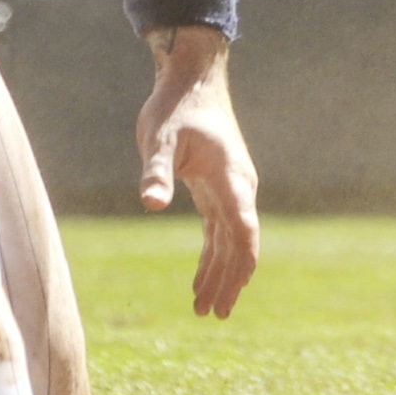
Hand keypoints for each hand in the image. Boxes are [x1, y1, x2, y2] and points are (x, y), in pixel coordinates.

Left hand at [135, 30, 260, 317]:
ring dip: (221, 275)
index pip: (244, 230)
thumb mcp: (160, 139)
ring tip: (206, 310)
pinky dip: (212, 257)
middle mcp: (238, 189)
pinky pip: (220, 232)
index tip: (235, 293)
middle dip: (230, 281)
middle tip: (215, 315)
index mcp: (230, 179)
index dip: (241, 264)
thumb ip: (156, 172)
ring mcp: (229, 190)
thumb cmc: (175, 107)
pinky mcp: (216, 189)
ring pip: (231, 243)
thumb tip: (151, 204)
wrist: (192, 80)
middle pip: (241, 245)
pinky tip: (199, 281)